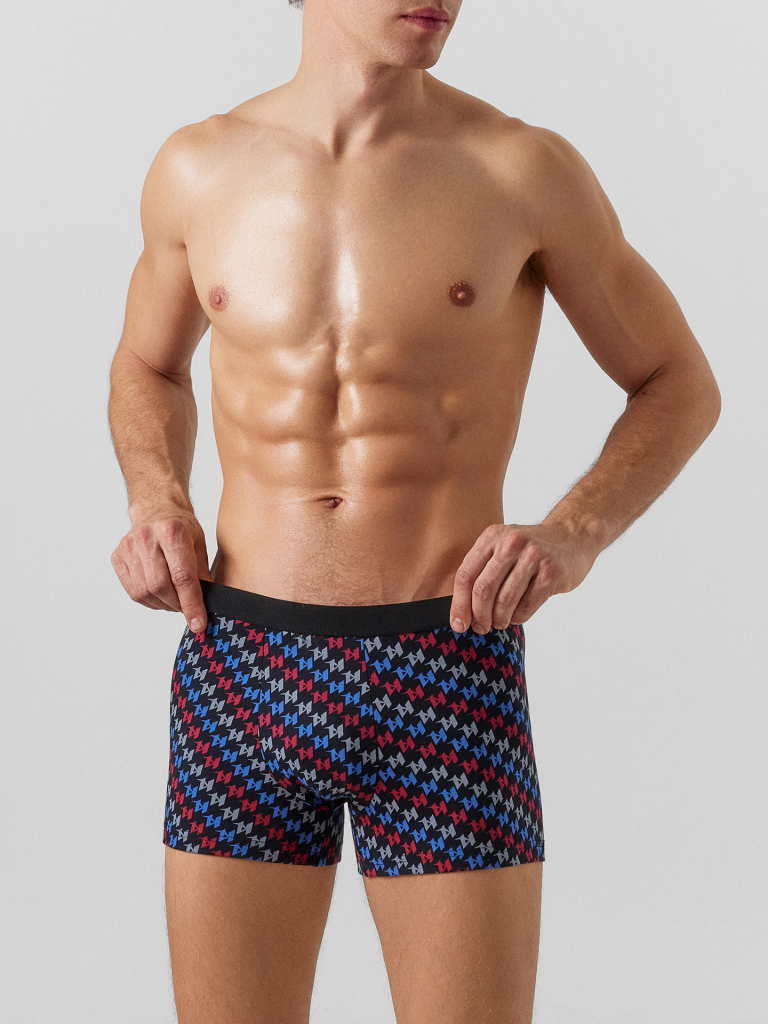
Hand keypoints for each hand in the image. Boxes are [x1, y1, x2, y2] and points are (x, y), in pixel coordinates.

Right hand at [111, 511, 212, 632]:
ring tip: (174, 599)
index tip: (198, 623)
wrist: (156, 509)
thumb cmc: (181, 528)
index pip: (183, 577)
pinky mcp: (117, 557)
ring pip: (144, 592)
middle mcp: (146, 538)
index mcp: (172, 531)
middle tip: (186, 608)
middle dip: (176, 605)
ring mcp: (128, 547)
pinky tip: (159, 594)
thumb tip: (209, 606)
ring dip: (163, 604)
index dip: (191, 604)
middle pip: (160, 586)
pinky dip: (149, 600)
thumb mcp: (200, 544)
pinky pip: (133, 591)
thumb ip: (203, 574)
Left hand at [449, 522, 596, 632]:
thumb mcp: (502, 548)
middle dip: (479, 616)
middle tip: (480, 628)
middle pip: (483, 589)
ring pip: (505, 600)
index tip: (458, 624)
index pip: (466, 575)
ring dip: (499, 619)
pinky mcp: (551, 572)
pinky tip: (517, 616)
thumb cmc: (530, 552)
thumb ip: (481, 571)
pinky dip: (518, 617)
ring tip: (499, 623)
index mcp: (492, 537)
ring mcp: (533, 556)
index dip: (459, 604)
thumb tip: (461, 612)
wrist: (572, 538)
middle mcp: (511, 543)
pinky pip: (527, 606)